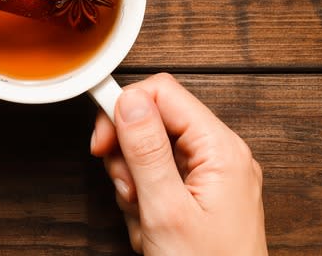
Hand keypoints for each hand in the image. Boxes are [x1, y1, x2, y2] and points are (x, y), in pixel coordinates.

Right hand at [91, 74, 266, 254]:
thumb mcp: (166, 211)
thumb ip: (146, 151)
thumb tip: (128, 100)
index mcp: (220, 148)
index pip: (163, 93)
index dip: (125, 109)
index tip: (101, 139)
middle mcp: (220, 154)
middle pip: (154, 122)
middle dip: (129, 156)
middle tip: (129, 190)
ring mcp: (211, 176)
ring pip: (151, 153)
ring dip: (135, 184)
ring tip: (145, 218)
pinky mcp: (200, 195)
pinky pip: (159, 180)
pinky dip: (145, 201)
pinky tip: (152, 227)